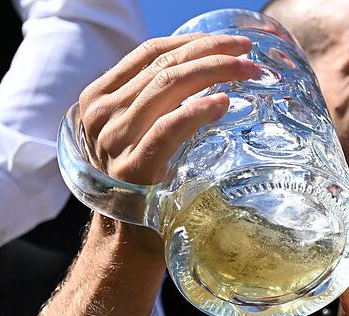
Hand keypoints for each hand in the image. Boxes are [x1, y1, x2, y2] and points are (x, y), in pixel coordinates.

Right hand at [76, 34, 260, 251]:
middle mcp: (102, 114)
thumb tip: (209, 73)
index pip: (150, 52)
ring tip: (248, 71)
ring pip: (168, 86)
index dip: (192, 40)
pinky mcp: (134, 167)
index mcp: (100, 98)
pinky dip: (198, 111)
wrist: (126, 242)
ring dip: (215, 72)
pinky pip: (169, 128)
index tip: (229, 41)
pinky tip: (224, 103)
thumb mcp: (137, 135)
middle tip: (248, 51)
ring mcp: (115, 141)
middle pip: (164, 64)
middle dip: (212, 51)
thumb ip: (157, 104)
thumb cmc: (144, 184)